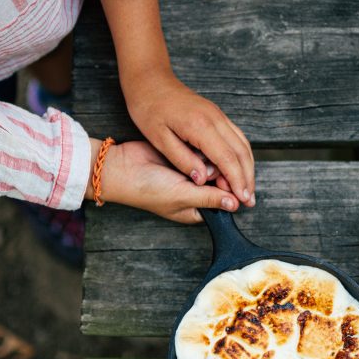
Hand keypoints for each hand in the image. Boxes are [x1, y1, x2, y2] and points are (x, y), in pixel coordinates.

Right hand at [85, 139, 241, 223]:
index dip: (230, 190)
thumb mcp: (182, 196)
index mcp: (196, 210)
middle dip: (217, 173)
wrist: (122, 167)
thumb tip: (235, 204)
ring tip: (196, 160)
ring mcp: (190, 173)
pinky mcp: (185, 156)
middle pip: (221, 181)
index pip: (224, 202)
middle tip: (205, 171)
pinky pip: (201, 152)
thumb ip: (210, 199)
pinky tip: (193, 148)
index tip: (226, 182)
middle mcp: (196, 193)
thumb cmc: (147, 189)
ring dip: (208, 160)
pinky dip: (199, 150)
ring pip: (213, 163)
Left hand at [125, 73, 255, 206]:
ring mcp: (218, 115)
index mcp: (200, 126)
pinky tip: (238, 167)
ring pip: (243, 143)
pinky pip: (236, 136)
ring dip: (247, 167)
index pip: (227, 159)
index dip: (236, 181)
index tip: (242, 199)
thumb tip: (201, 180)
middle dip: (247, 178)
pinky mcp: (216, 114)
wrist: (149, 79)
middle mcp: (215, 119)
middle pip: (241, 152)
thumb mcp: (159, 139)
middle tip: (249, 200)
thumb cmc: (149, 108)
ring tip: (246, 188)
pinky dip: (241, 154)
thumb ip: (182, 160)